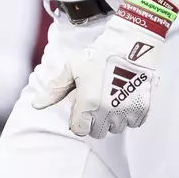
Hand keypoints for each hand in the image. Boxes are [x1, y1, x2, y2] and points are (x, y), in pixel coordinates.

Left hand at [32, 15, 159, 138]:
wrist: (130, 44)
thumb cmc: (99, 55)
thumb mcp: (72, 69)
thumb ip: (55, 90)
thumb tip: (36, 106)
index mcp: (88, 104)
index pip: (80, 131)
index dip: (79, 120)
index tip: (82, 108)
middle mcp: (107, 111)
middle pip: (99, 132)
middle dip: (96, 121)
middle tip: (97, 102)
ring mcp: (126, 111)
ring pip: (117, 128)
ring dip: (113, 118)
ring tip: (112, 97)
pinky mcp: (142, 108)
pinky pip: (134, 123)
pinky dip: (130, 114)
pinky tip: (125, 97)